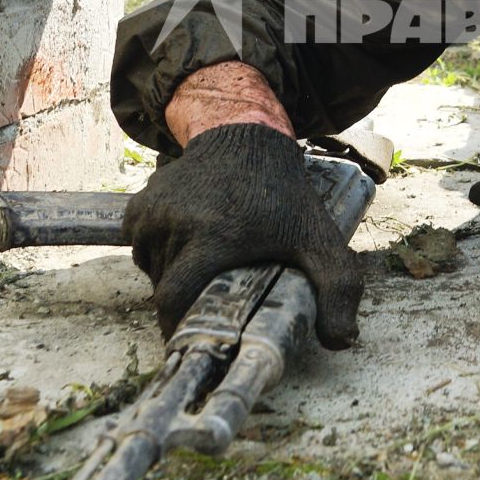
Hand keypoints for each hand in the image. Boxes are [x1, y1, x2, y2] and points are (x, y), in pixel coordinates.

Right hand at [122, 123, 362, 348]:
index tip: (191, 336)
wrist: (247, 138)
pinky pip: (138, 244)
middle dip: (180, 303)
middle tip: (205, 304)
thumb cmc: (284, 194)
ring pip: (150, 266)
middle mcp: (177, 222)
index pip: (174, 297)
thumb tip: (340, 342)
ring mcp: (155, 210)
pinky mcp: (142, 203)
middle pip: (164, 286)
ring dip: (169, 277)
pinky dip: (154, 253)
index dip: (176, 325)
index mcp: (215, 237)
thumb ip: (338, 290)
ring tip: (202, 270)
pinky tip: (184, 245)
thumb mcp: (319, 240)